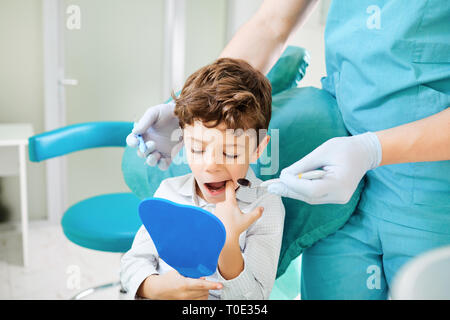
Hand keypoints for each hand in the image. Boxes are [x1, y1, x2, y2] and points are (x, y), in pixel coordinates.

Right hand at [126, 101, 182, 169]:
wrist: (184, 116)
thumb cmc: (168, 112)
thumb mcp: (155, 112)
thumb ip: (145, 121)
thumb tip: (135, 132)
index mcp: (143, 134)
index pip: (132, 141)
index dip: (132, 142)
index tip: (136, 141)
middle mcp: (149, 143)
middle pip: (141, 153)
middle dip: (144, 151)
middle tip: (153, 143)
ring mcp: (159, 150)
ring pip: (150, 161)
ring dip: (151, 160)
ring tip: (157, 154)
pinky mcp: (169, 155)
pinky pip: (163, 165)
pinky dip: (162, 165)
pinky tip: (164, 159)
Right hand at [139, 270, 221, 299]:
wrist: (157, 290)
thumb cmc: (168, 279)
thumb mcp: (178, 271)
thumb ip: (190, 271)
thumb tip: (202, 272)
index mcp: (183, 284)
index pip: (201, 285)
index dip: (211, 285)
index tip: (220, 285)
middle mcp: (185, 295)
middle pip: (204, 292)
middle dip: (207, 286)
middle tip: (202, 280)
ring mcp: (184, 301)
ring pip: (203, 298)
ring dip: (205, 292)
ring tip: (199, 287)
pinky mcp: (184, 305)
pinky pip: (198, 303)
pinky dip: (201, 298)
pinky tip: (198, 293)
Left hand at [214, 180, 263, 240]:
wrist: (223, 237)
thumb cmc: (233, 229)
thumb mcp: (248, 220)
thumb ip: (256, 213)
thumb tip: (261, 209)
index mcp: (229, 202)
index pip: (229, 187)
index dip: (231, 182)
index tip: (232, 180)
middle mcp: (221, 203)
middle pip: (225, 195)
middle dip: (229, 196)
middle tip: (233, 199)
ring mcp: (216, 208)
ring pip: (221, 202)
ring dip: (225, 204)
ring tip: (230, 211)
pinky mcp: (214, 214)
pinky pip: (218, 209)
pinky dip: (221, 211)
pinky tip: (225, 216)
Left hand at [267, 132, 381, 203]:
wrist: (365, 153)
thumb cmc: (345, 148)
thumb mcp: (323, 151)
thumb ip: (303, 165)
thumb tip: (285, 175)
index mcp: (340, 184)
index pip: (311, 190)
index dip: (294, 185)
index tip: (281, 176)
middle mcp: (340, 196)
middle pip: (308, 197)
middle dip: (288, 190)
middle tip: (269, 187)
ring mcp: (339, 198)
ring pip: (309, 198)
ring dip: (292, 191)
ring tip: (274, 186)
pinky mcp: (335, 197)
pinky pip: (314, 196)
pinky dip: (300, 190)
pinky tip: (287, 186)